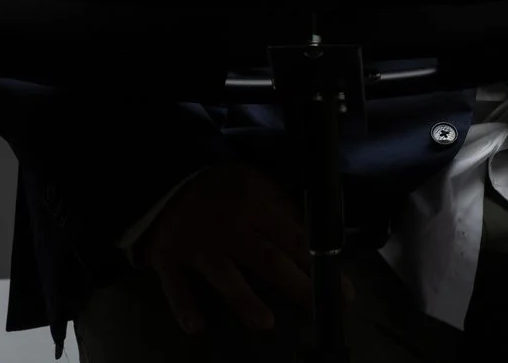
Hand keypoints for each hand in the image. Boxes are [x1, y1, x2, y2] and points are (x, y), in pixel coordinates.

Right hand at [131, 162, 315, 336]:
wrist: (165, 180)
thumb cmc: (220, 188)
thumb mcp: (255, 184)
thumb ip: (282, 209)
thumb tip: (313, 240)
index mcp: (253, 204)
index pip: (293, 238)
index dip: (318, 265)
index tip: (342, 290)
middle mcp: (228, 227)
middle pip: (267, 259)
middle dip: (296, 285)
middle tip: (317, 308)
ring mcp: (198, 245)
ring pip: (224, 275)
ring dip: (244, 299)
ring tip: (265, 322)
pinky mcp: (169, 260)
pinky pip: (176, 287)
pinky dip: (184, 307)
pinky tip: (197, 327)